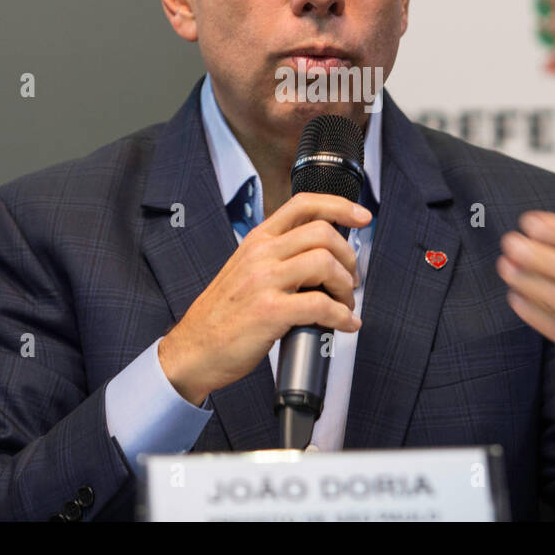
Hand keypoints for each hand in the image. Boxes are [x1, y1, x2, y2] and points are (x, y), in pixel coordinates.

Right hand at [159, 192, 370, 405]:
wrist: (193, 349)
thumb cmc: (223, 315)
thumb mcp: (245, 271)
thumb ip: (278, 258)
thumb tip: (323, 259)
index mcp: (257, 241)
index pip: (303, 204)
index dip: (339, 206)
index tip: (362, 216)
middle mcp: (260, 254)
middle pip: (322, 233)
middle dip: (348, 257)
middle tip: (350, 280)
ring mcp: (264, 282)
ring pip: (325, 264)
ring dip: (346, 287)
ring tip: (345, 304)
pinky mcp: (270, 312)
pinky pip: (320, 305)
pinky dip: (342, 316)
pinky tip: (344, 324)